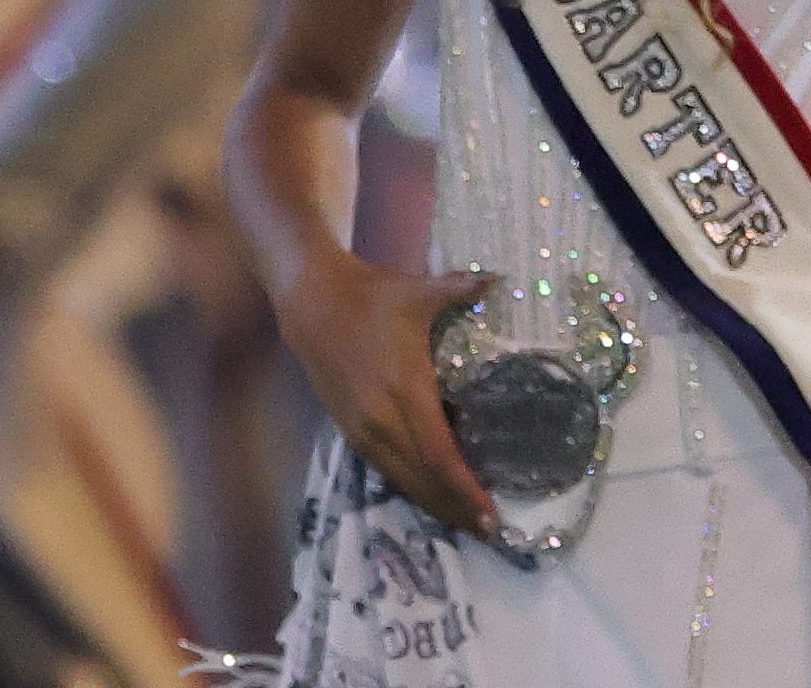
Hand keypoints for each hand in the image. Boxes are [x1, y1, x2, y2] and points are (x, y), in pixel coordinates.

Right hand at [270, 249, 499, 538]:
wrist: (309, 298)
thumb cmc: (370, 295)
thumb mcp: (418, 291)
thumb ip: (462, 289)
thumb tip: (501, 279)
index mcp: (405, 389)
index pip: (440, 455)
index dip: (466, 490)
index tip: (493, 515)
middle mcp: (382, 417)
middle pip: (424, 479)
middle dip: (457, 509)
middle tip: (490, 531)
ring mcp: (361, 426)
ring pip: (401, 479)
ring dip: (433, 504)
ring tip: (463, 522)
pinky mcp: (347, 427)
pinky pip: (383, 468)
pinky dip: (408, 486)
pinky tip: (427, 495)